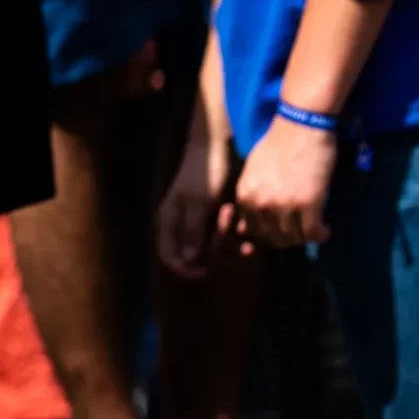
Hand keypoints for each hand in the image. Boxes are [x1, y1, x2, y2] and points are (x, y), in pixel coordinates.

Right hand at [156, 114, 236, 276]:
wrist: (219, 146)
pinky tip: (248, 228)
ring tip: (244, 228)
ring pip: (213, 246)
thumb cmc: (204, 172)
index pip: (170, 257)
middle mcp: (182, 225)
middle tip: (231, 233)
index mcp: (169, 223)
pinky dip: (236, 234)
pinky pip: (225, 234)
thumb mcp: (199, 202)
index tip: (207, 272)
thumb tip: (187, 260)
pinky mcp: (215, 215)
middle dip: (215, 251)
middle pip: (195, 255)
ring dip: (230, 243)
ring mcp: (199, 220)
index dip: (185, 269)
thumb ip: (192, 231)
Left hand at [233, 115, 338, 248]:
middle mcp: (261, 204)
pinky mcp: (308, 203)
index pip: (253, 229)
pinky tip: (325, 231)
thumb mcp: (254, 170)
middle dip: (288, 239)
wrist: (301, 125)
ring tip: (315, 232)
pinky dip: (320, 235)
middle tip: (301, 233)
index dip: (270, 233)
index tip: (283, 229)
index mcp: (245, 195)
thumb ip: (254, 192)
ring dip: (305, 239)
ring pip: (293, 237)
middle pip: (273, 237)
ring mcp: (284, 205)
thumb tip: (256, 212)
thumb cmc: (279, 142)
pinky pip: (312, 231)